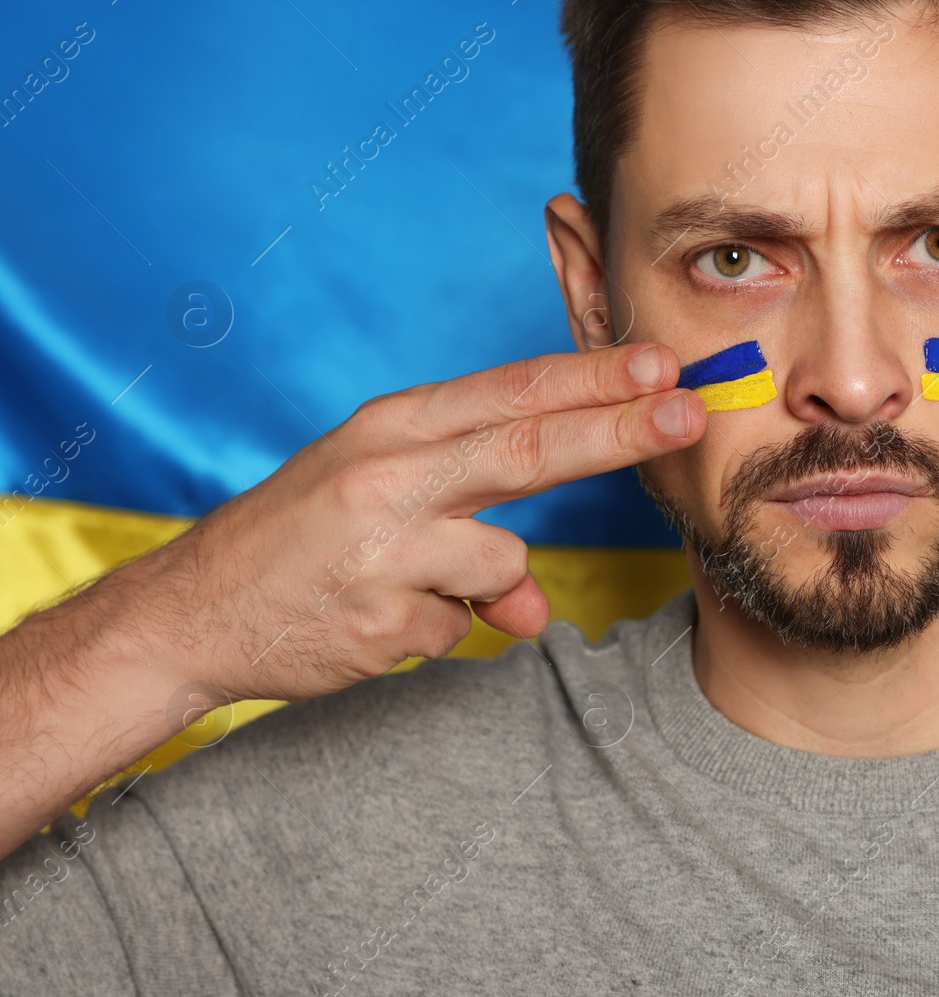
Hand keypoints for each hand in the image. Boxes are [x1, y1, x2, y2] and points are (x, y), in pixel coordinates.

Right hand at [99, 341, 704, 705]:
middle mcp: (386, 476)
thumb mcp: (376, 492)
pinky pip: (459, 629)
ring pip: (504, 565)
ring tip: (402, 582)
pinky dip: (435, 630)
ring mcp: (382, 550)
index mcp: (390, 426)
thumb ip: (470, 520)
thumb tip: (533, 602)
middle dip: (620, 430)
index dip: (592, 379)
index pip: (510, 393)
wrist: (188, 614)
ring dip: (481, 587)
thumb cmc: (298, 539)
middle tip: (692, 413)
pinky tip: (371, 619)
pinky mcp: (380, 621)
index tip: (659, 366)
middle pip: (529, 447)